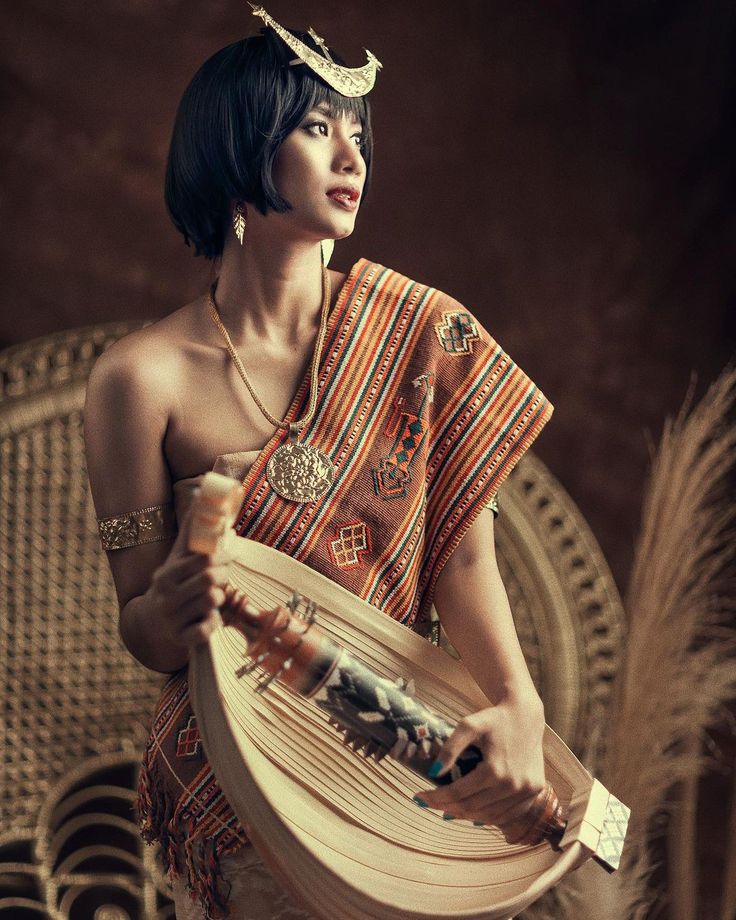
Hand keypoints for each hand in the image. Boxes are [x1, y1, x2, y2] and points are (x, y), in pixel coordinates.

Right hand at [146, 503, 233, 649]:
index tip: (229, 554)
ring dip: (219, 599)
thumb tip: (201, 492)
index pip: (202, 559)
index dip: (222, 555)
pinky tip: (207, 618)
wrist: (151, 623)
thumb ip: (191, 530)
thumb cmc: (172, 583)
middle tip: (222, 576)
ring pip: (213, 602)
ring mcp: (172, 620)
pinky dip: (213, 624)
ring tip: (211, 596)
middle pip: (210, 580)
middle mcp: (165, 597)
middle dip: (222, 576)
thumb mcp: (177, 558)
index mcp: (165, 574)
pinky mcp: (181, 639)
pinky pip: (208, 629)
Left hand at [416, 693, 545, 830]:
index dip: (436, 797)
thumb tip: (433, 772)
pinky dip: (489, 817)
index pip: (458, 793)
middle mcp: (512, 785)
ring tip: (448, 810)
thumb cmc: (494, 718)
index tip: (419, 797)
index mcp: (494, 770)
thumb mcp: (468, 725)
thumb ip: (450, 748)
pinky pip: (508, 814)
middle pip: (472, 807)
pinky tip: (474, 814)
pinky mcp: (534, 792)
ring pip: (489, 816)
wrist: (526, 715)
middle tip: (429, 803)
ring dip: (466, 816)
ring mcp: (525, 792)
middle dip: (446, 807)